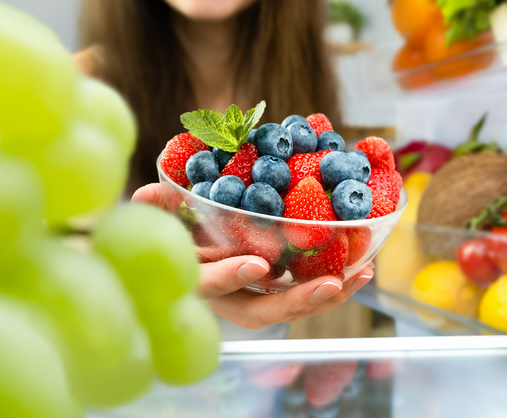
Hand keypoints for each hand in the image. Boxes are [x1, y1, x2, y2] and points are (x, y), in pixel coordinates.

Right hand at [132, 183, 373, 327]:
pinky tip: (361, 269)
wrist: (175, 255)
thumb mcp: (156, 220)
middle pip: (260, 312)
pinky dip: (332, 284)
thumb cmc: (165, 236)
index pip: (208, 286)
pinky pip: (303, 293)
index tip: (257, 264)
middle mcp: (225, 299)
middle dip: (295, 301)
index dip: (230, 277)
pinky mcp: (274, 291)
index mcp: (194, 281)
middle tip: (329, 284)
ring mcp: (251, 298)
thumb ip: (155, 209)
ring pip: (288, 307)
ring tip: (359, 275)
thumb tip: (146, 194)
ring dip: (325, 295)